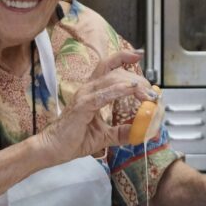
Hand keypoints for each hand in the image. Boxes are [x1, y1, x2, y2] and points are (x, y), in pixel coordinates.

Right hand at [37, 50, 156, 164]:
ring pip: (112, 80)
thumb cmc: (72, 140)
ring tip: (148, 94)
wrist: (52, 150)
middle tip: (152, 92)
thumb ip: (122, 132)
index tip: (139, 55)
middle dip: (137, 79)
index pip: (108, 67)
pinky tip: (132, 90)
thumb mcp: (105, 136)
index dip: (123, 57)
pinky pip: (103, 94)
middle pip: (116, 73)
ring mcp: (84, 96)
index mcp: (92, 92)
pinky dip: (119, 90)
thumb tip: (142, 132)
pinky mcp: (82, 106)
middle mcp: (88, 90)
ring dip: (133, 85)